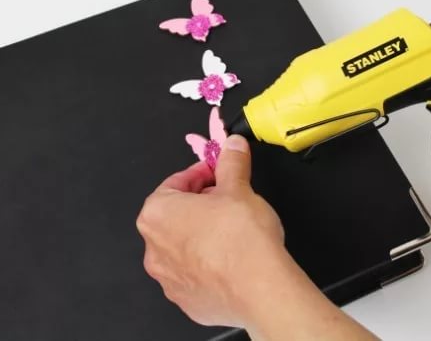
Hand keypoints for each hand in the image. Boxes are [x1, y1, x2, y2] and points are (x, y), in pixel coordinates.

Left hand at [137, 135, 376, 339]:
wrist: (259, 288)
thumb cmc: (242, 240)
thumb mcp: (239, 187)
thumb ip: (232, 163)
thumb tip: (232, 147)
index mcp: (158, 214)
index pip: (175, 183)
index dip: (201, 174)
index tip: (218, 172)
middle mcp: (154, 248)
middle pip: (177, 216)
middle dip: (201, 205)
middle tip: (229, 199)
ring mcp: (169, 279)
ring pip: (185, 247)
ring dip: (203, 236)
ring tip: (233, 231)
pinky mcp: (187, 300)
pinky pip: (195, 275)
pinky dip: (210, 264)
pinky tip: (233, 259)